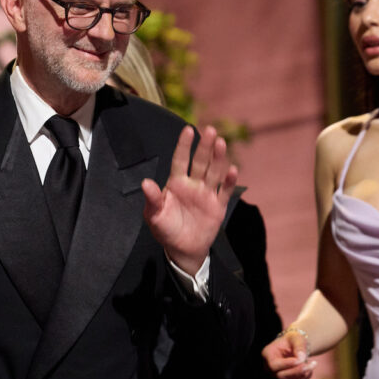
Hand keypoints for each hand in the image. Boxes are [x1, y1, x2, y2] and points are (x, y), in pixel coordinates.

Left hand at [142, 125, 236, 275]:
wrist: (182, 250)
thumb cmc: (165, 229)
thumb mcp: (154, 215)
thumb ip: (152, 199)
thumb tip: (145, 182)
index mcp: (176, 183)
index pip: (180, 160)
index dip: (184, 145)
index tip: (188, 129)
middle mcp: (193, 184)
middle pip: (200, 162)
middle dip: (205, 147)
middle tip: (210, 130)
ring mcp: (206, 194)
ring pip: (214, 172)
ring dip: (218, 158)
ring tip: (221, 143)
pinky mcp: (218, 206)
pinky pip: (225, 191)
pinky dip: (229, 182)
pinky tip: (232, 170)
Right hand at [262, 329, 313, 378]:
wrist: (295, 346)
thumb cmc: (294, 340)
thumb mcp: (296, 338)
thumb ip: (299, 346)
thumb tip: (301, 358)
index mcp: (268, 354)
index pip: (274, 365)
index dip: (286, 364)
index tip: (300, 360)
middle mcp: (269, 368)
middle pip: (280, 376)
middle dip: (297, 371)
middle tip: (312, 363)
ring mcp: (276, 377)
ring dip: (302, 376)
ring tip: (313, 364)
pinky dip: (306, 377)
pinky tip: (310, 368)